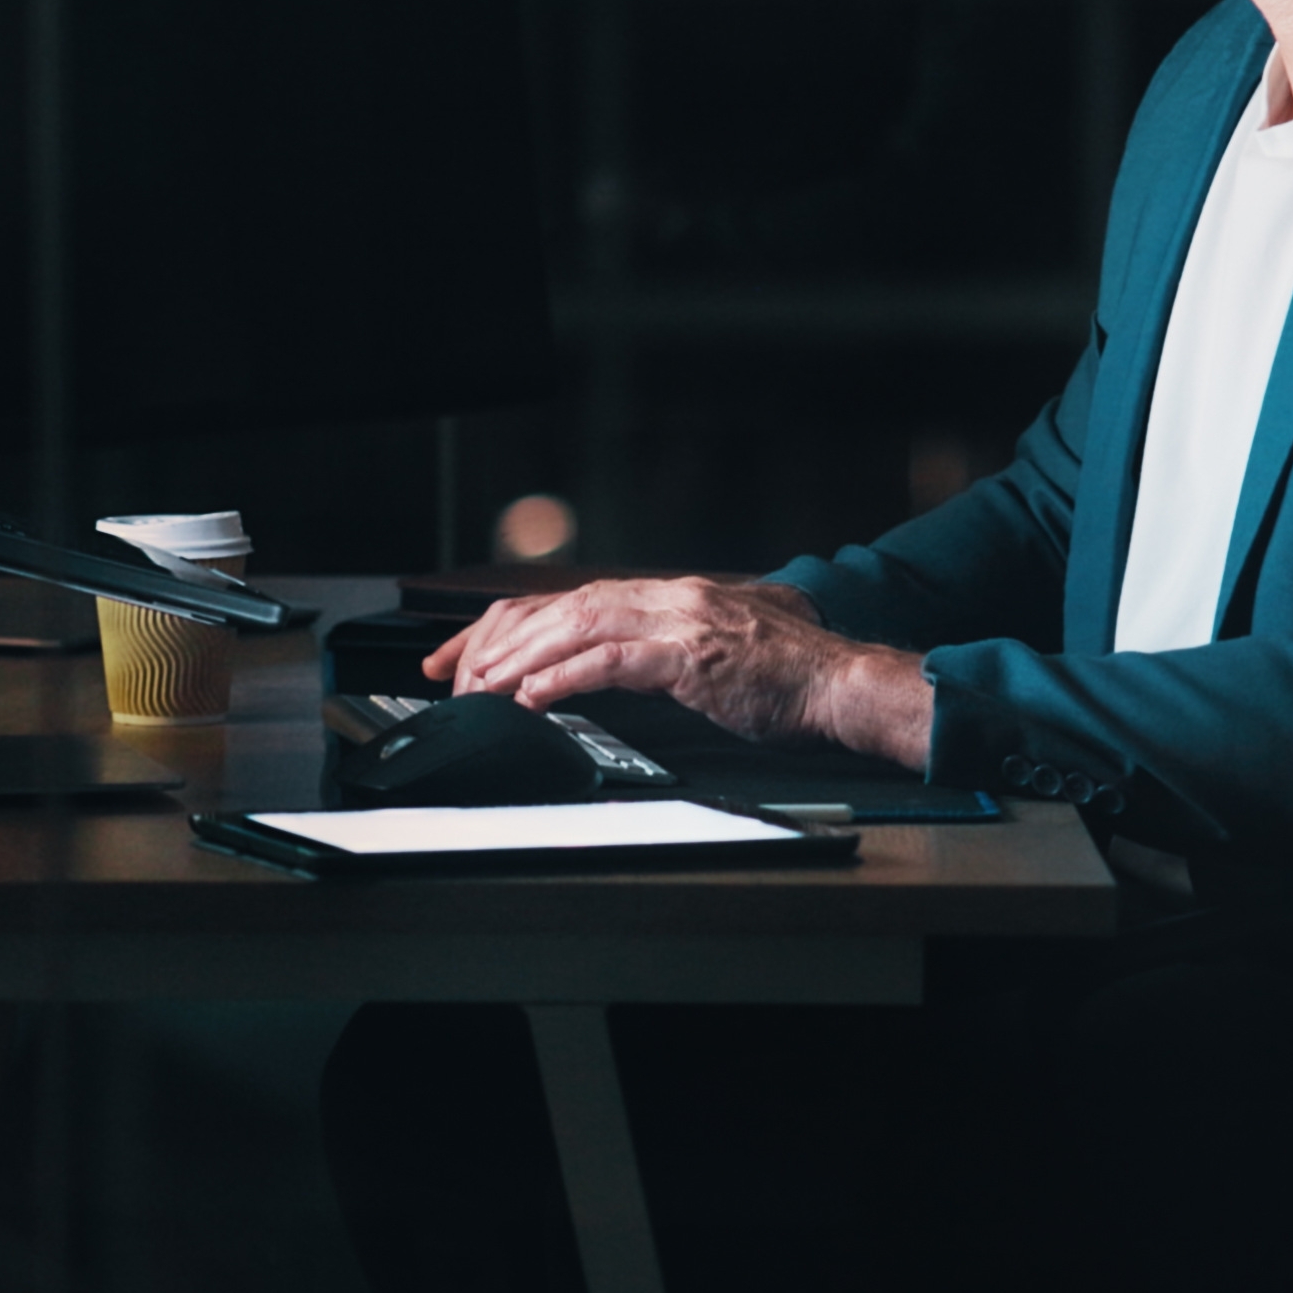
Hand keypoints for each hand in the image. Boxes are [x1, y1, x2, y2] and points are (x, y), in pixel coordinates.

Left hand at [420, 577, 933, 766]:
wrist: (844, 685)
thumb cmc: (788, 679)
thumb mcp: (712, 652)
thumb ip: (660, 650)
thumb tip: (602, 668)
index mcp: (667, 595)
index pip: (566, 600)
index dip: (506, 625)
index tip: (461, 655)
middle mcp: (667, 597)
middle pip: (558, 607)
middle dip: (493, 639)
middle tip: (448, 675)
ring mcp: (680, 621)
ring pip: (576, 626)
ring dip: (519, 659)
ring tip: (478, 687)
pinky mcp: (693, 657)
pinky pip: (613, 662)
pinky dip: (564, 677)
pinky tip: (531, 697)